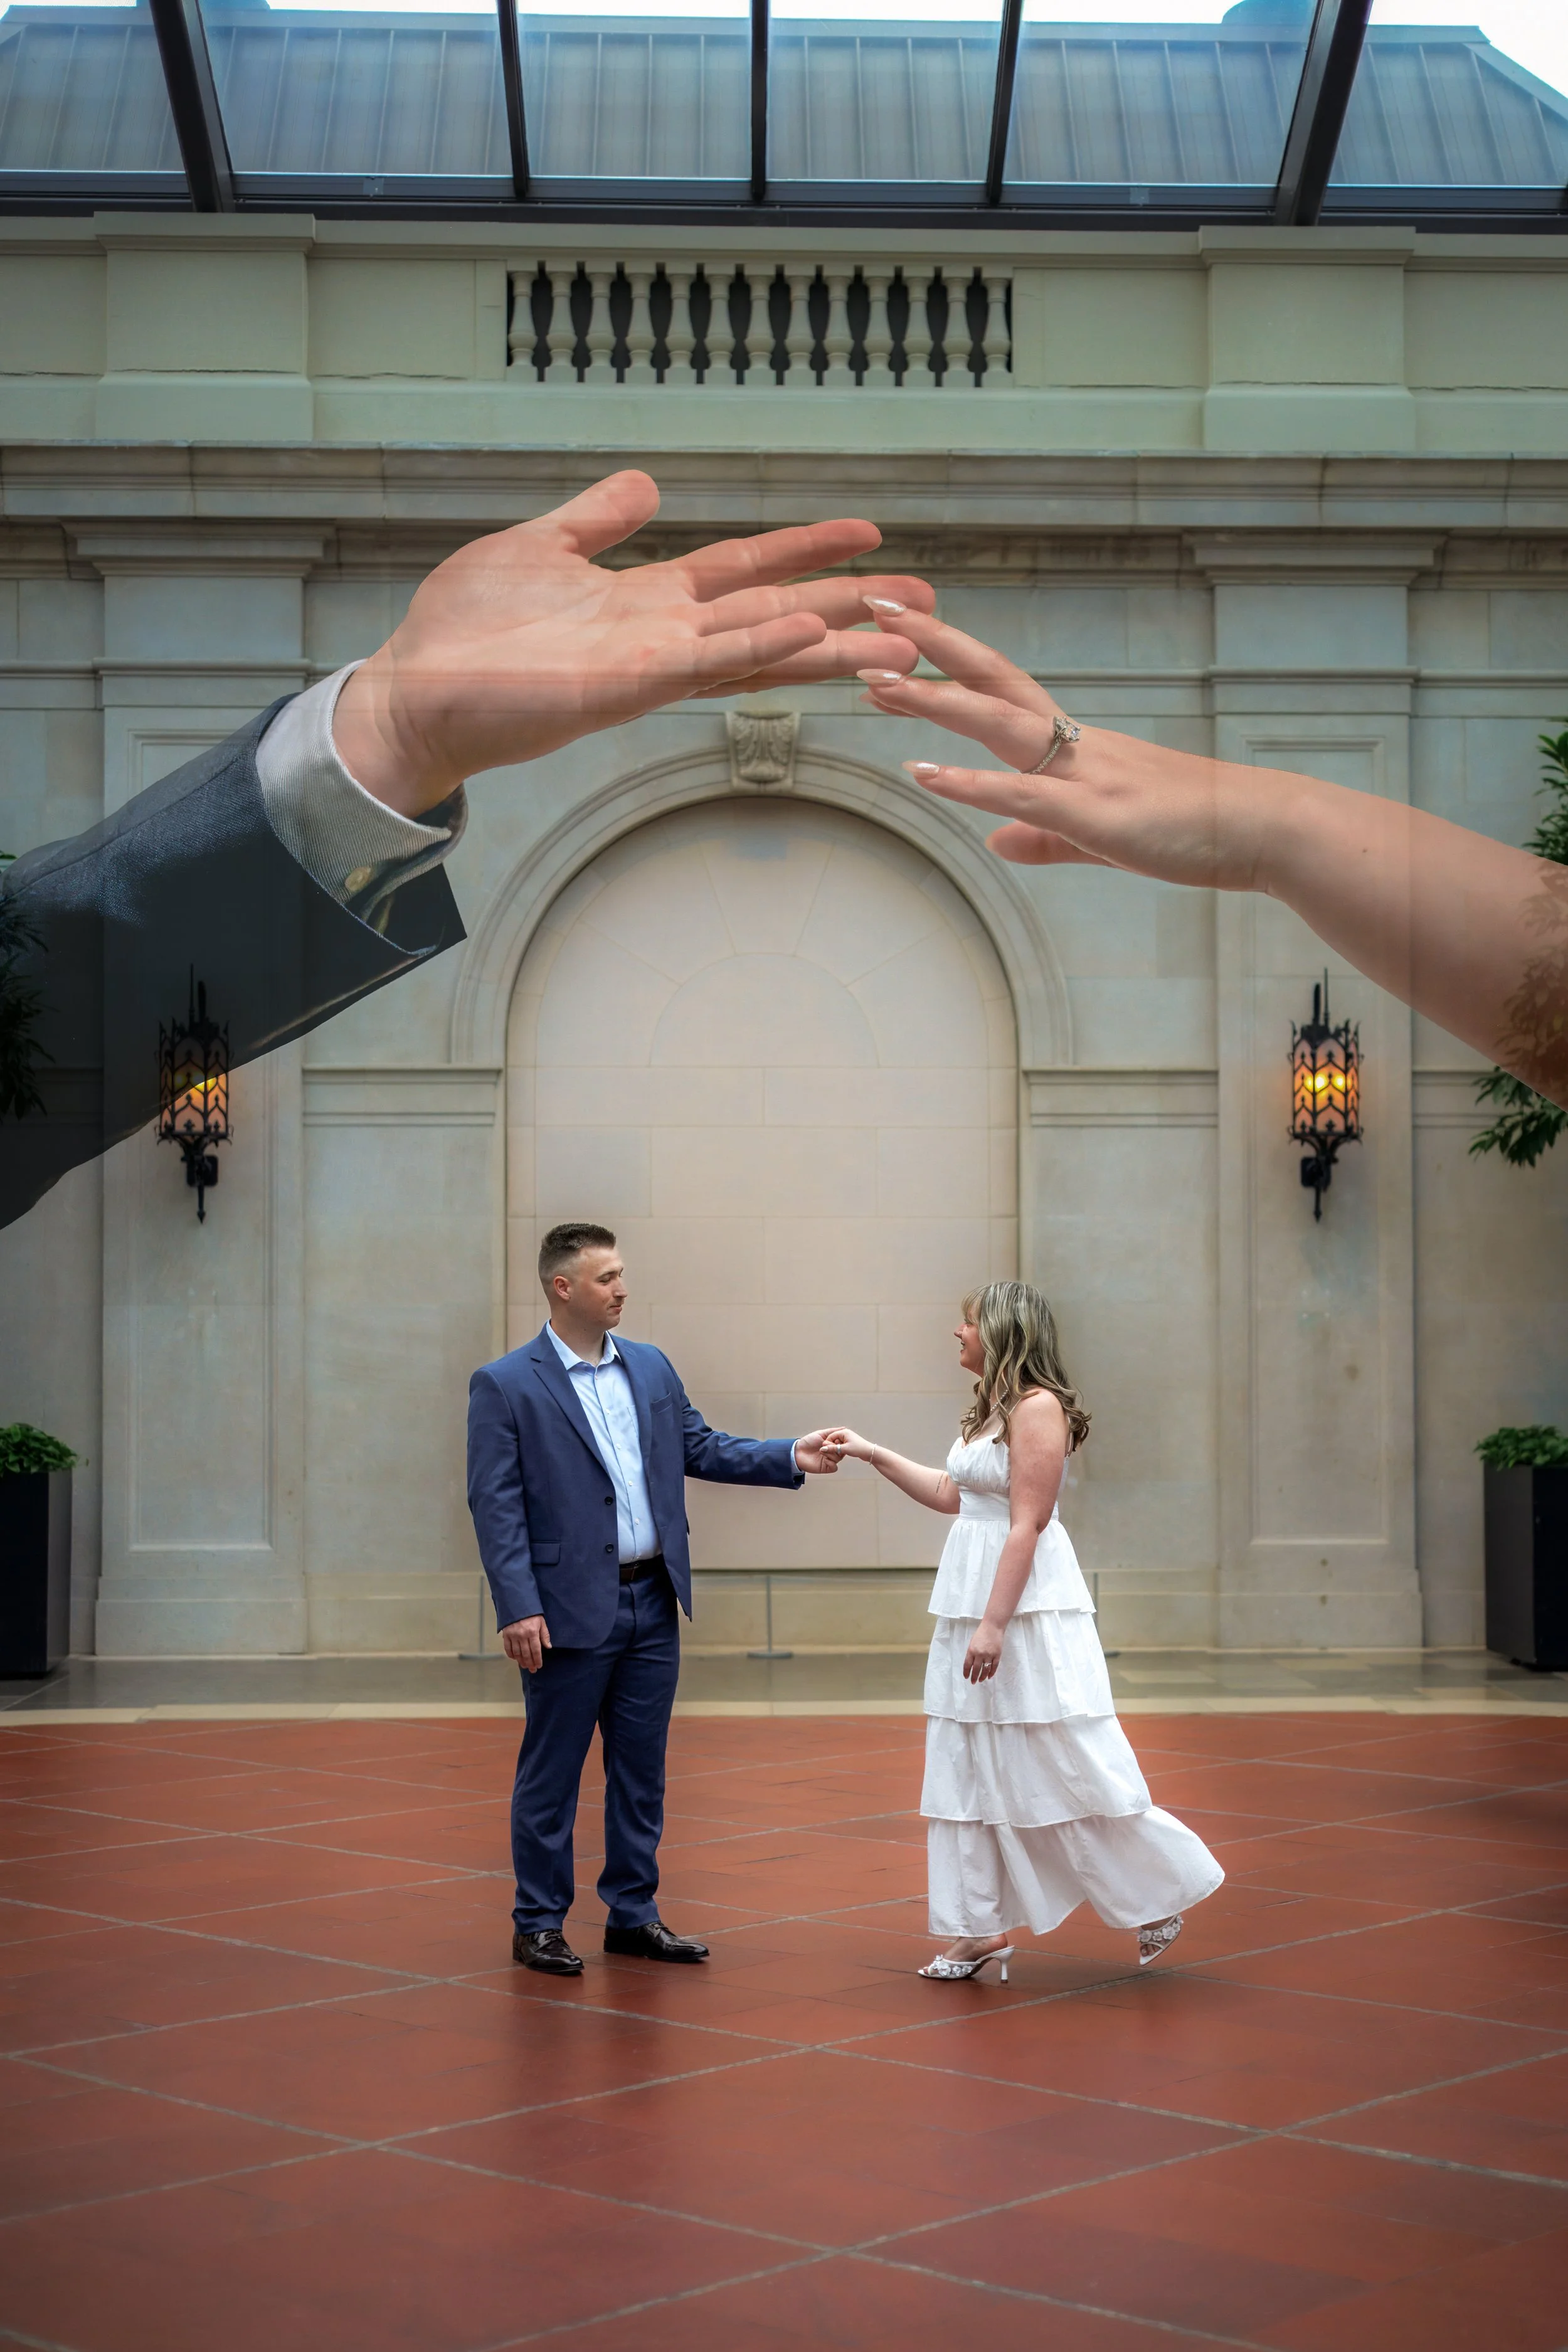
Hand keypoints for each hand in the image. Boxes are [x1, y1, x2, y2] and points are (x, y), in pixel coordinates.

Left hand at [334, 470, 932, 814]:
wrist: (416, 690)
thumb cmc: (466, 633)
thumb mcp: (539, 548)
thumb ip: (596, 519)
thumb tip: (645, 484)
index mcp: (647, 602)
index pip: (746, 570)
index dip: (806, 550)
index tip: (868, 536)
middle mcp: (664, 635)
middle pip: (777, 614)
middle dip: (851, 609)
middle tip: (926, 606)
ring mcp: (650, 663)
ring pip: (761, 646)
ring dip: (831, 639)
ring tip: (899, 636)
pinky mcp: (625, 684)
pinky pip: (707, 662)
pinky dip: (759, 646)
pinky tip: (809, 631)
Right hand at [499, 1614, 550, 1672]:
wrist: (517, 1604)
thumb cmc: (531, 1613)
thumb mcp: (541, 1622)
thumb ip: (545, 1634)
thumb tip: (548, 1647)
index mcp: (532, 1632)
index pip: (536, 1650)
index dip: (537, 1659)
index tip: (539, 1666)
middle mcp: (522, 1635)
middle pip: (526, 1654)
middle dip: (530, 1663)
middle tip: (532, 1669)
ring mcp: (513, 1635)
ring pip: (517, 1653)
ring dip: (521, 1661)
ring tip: (525, 1666)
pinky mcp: (506, 1635)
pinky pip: (508, 1648)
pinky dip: (511, 1655)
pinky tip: (515, 1659)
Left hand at [793, 1429, 844, 1474]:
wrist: (797, 1452)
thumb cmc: (807, 1442)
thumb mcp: (820, 1433)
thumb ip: (833, 1431)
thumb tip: (844, 1428)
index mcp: (831, 1445)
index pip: (842, 1444)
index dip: (840, 1442)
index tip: (834, 1439)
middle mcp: (831, 1453)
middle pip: (841, 1451)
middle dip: (835, 1447)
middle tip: (825, 1444)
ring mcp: (829, 1460)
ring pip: (838, 1458)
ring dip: (830, 1453)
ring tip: (821, 1450)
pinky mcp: (826, 1468)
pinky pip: (834, 1467)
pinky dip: (831, 1463)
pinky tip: (824, 1459)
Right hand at [819, 1426, 873, 1464]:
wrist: (869, 1452)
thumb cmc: (858, 1449)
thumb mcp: (844, 1449)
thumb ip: (832, 1449)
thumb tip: (822, 1449)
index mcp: (844, 1432)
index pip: (831, 1436)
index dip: (827, 1443)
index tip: (825, 1450)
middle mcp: (845, 1433)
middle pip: (833, 1439)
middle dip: (832, 1446)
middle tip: (833, 1452)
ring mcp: (847, 1437)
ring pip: (837, 1443)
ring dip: (836, 1448)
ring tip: (839, 1453)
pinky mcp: (849, 1442)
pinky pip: (841, 1445)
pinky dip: (840, 1449)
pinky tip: (842, 1453)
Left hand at [857, 603, 1300, 891]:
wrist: (1263, 829)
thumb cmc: (1194, 828)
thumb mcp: (1105, 836)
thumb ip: (1044, 838)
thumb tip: (997, 842)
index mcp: (1075, 745)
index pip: (1000, 687)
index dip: (949, 658)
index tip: (899, 634)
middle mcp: (1074, 745)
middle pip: (992, 679)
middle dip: (931, 645)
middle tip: (873, 608)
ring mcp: (1084, 774)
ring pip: (998, 724)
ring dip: (935, 700)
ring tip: (875, 679)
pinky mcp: (1095, 815)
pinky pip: (1022, 794)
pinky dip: (970, 784)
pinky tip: (923, 773)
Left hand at [962, 1622, 1004, 1683]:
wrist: (992, 1626)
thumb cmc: (981, 1633)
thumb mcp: (972, 1643)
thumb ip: (971, 1653)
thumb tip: (971, 1665)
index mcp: (971, 1650)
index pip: (967, 1665)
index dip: (966, 1672)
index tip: (966, 1677)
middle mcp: (980, 1654)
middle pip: (976, 1669)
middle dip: (974, 1677)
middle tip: (973, 1682)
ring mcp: (989, 1655)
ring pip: (985, 1670)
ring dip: (983, 1676)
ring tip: (981, 1680)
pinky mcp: (997, 1655)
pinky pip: (994, 1667)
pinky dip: (991, 1673)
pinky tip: (989, 1676)